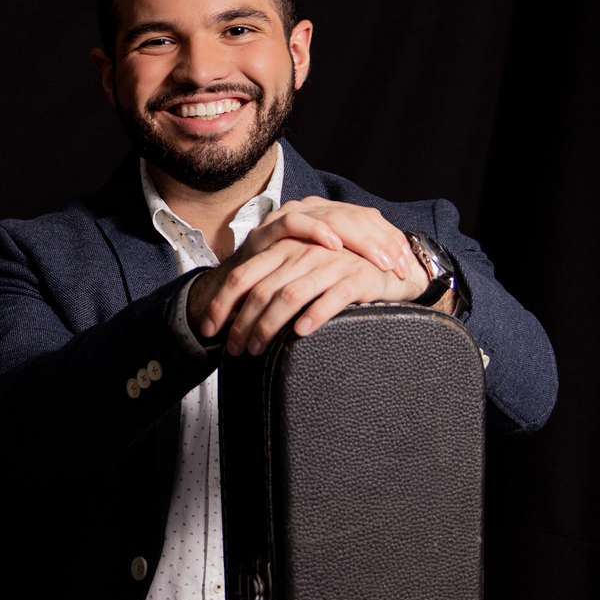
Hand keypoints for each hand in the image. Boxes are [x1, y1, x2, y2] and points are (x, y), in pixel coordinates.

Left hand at [189, 236, 428, 355]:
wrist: (390, 263)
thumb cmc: (338, 271)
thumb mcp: (301, 269)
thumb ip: (273, 282)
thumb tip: (235, 317)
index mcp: (285, 249)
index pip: (243, 275)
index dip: (222, 303)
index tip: (209, 329)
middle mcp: (304, 252)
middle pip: (262, 290)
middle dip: (242, 324)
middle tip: (234, 350)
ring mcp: (331, 263)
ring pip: (290, 295)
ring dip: (269, 326)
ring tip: (257, 349)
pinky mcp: (358, 277)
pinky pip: (332, 297)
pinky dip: (314, 315)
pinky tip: (300, 334)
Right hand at [261, 196, 415, 278]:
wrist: (243, 288)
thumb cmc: (291, 283)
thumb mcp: (330, 274)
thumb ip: (355, 269)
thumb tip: (399, 278)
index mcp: (331, 216)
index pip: (368, 220)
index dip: (390, 240)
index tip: (407, 265)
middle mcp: (313, 210)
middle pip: (356, 217)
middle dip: (381, 242)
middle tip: (399, 266)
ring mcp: (291, 215)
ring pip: (333, 216)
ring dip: (358, 239)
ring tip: (379, 260)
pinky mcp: (269, 227)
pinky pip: (295, 223)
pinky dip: (316, 231)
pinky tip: (334, 246)